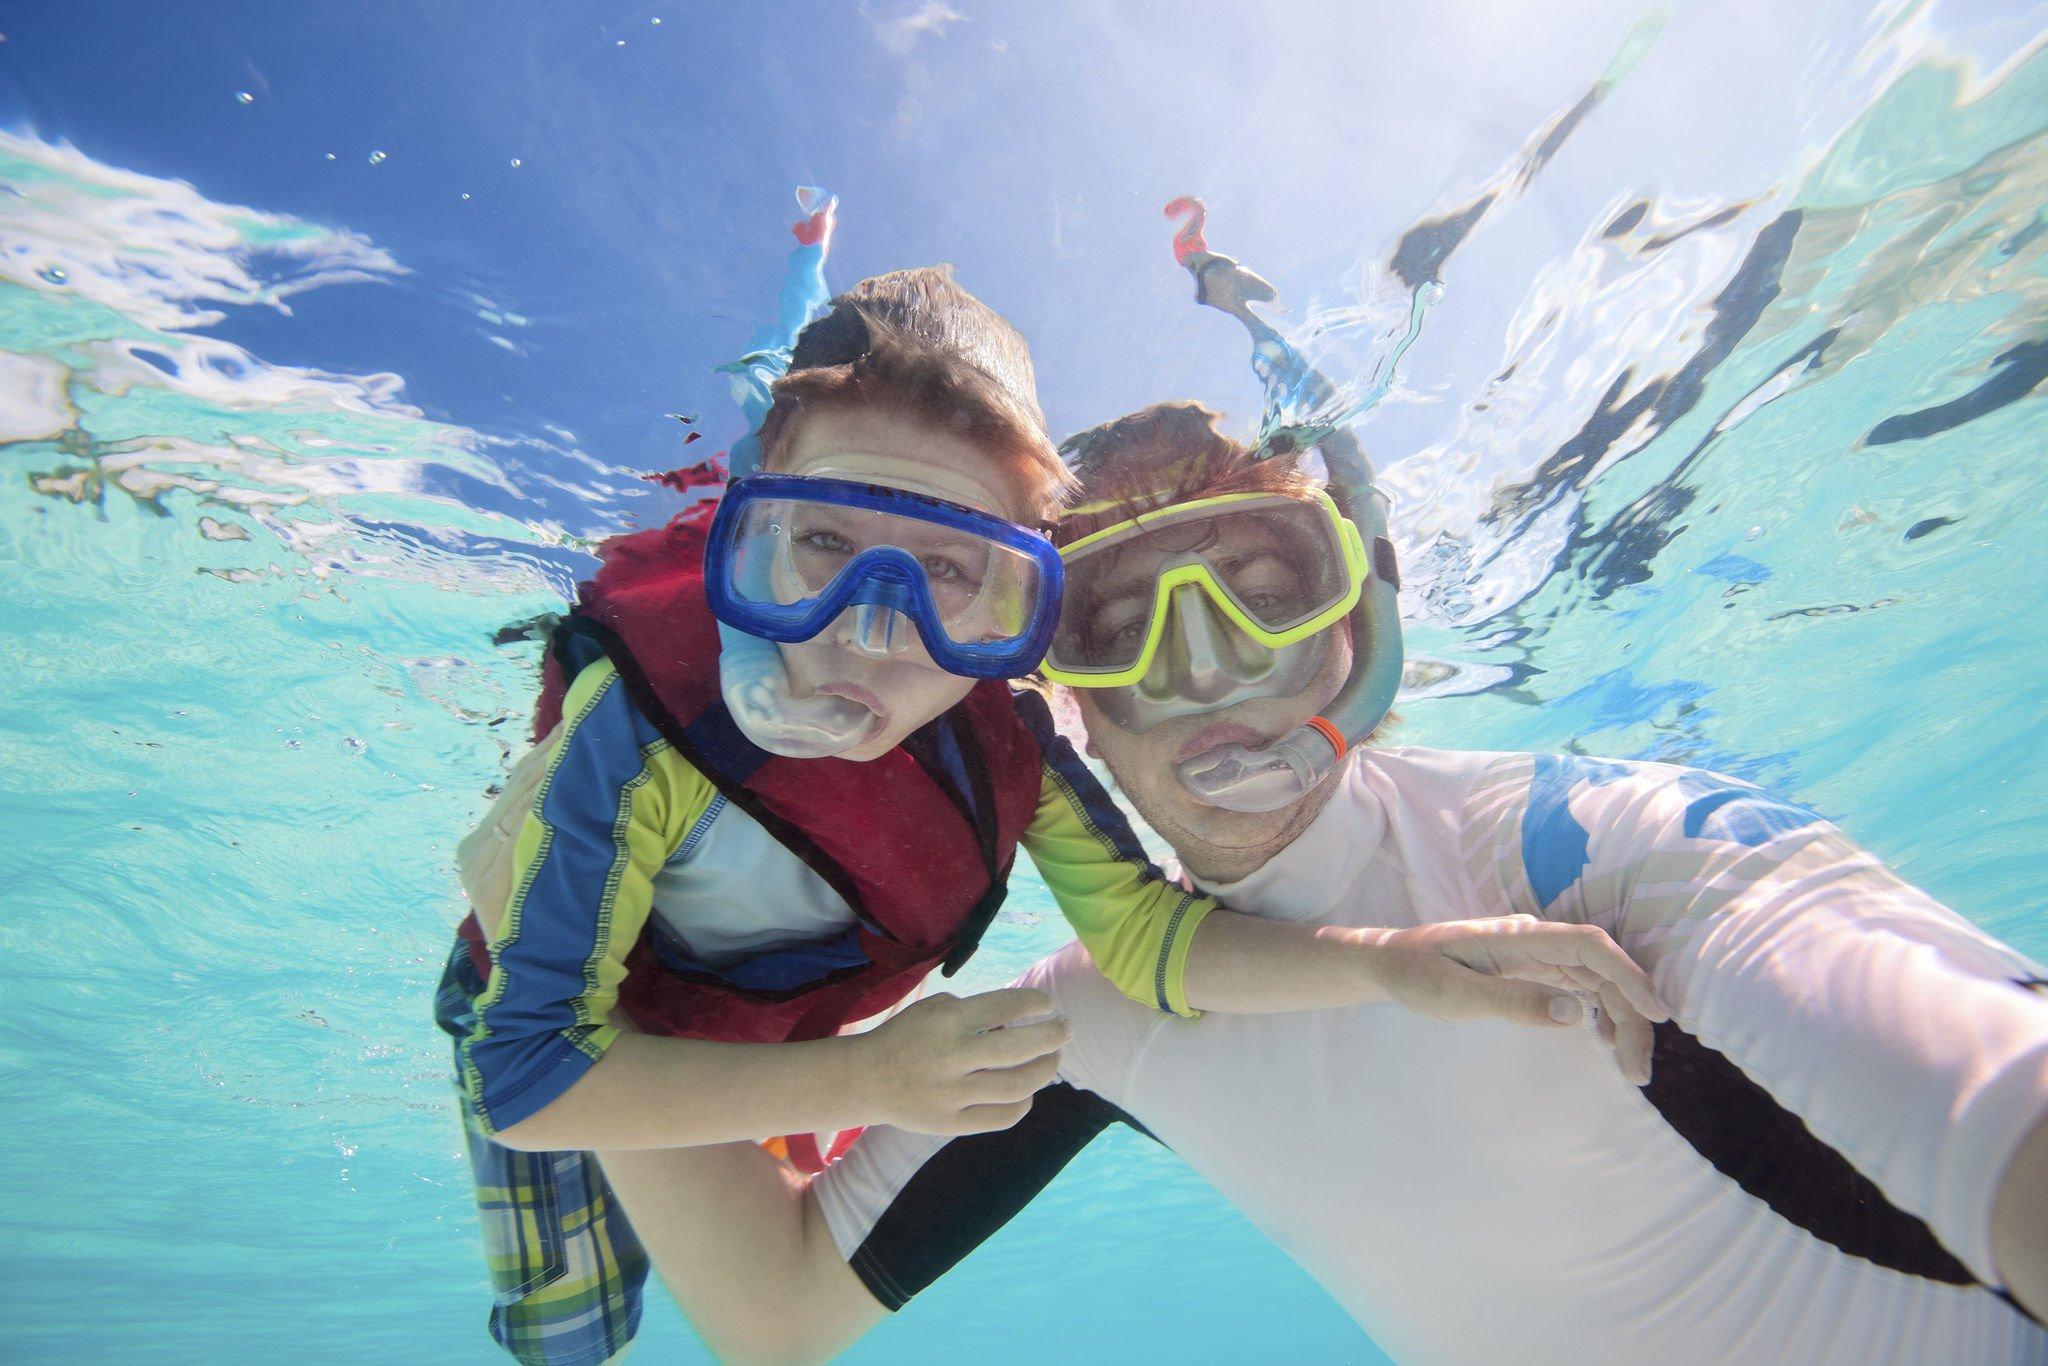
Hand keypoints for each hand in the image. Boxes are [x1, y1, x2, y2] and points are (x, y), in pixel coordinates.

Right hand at [852, 989, 1070, 1134]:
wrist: (865, 1080)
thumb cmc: (906, 1037)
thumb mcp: (932, 1009)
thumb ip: (973, 1010)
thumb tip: (1019, 1019)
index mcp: (946, 1021)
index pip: (1004, 1006)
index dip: (1034, 1003)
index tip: (1048, 1003)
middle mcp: (952, 1056)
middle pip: (1017, 1048)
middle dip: (1052, 1036)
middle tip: (1066, 1028)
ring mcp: (952, 1093)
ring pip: (1016, 1086)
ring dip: (1044, 1070)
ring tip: (1053, 1059)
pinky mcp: (951, 1123)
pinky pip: (1000, 1116)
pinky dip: (1022, 1103)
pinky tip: (1027, 1092)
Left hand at [1365, 916, 1668, 1083]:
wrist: (1390, 961)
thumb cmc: (1417, 975)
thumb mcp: (1456, 995)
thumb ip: (1512, 1002)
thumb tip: (1573, 1014)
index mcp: (1520, 937)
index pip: (1589, 946)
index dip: (1629, 975)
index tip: (1657, 1013)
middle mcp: (1536, 940)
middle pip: (1603, 970)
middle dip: (1630, 1016)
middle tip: (1639, 1072)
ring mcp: (1538, 955)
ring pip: (1597, 982)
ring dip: (1621, 1020)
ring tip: (1632, 1069)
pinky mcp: (1533, 971)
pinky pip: (1581, 989)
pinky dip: (1602, 1015)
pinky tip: (1608, 1044)